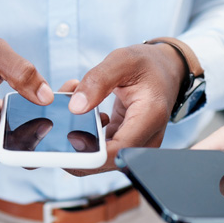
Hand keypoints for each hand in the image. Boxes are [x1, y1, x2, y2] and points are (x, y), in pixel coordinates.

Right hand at [0, 34, 53, 160]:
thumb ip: (20, 71)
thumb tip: (46, 97)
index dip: (22, 150)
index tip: (43, 135)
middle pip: (5, 152)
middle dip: (31, 145)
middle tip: (53, 125)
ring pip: (3, 145)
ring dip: (26, 137)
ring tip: (47, 119)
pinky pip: (0, 136)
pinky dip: (17, 128)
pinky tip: (33, 114)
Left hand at [68, 42, 191, 162]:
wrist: (164, 72)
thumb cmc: (147, 65)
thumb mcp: (122, 60)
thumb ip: (97, 81)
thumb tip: (75, 108)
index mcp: (150, 117)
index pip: (118, 151)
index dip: (89, 153)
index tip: (67, 138)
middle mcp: (146, 140)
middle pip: (104, 162)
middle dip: (75, 145)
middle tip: (59, 115)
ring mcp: (135, 147)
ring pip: (97, 159)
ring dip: (77, 137)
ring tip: (73, 101)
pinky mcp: (123, 146)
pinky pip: (98, 150)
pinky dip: (84, 134)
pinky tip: (82, 109)